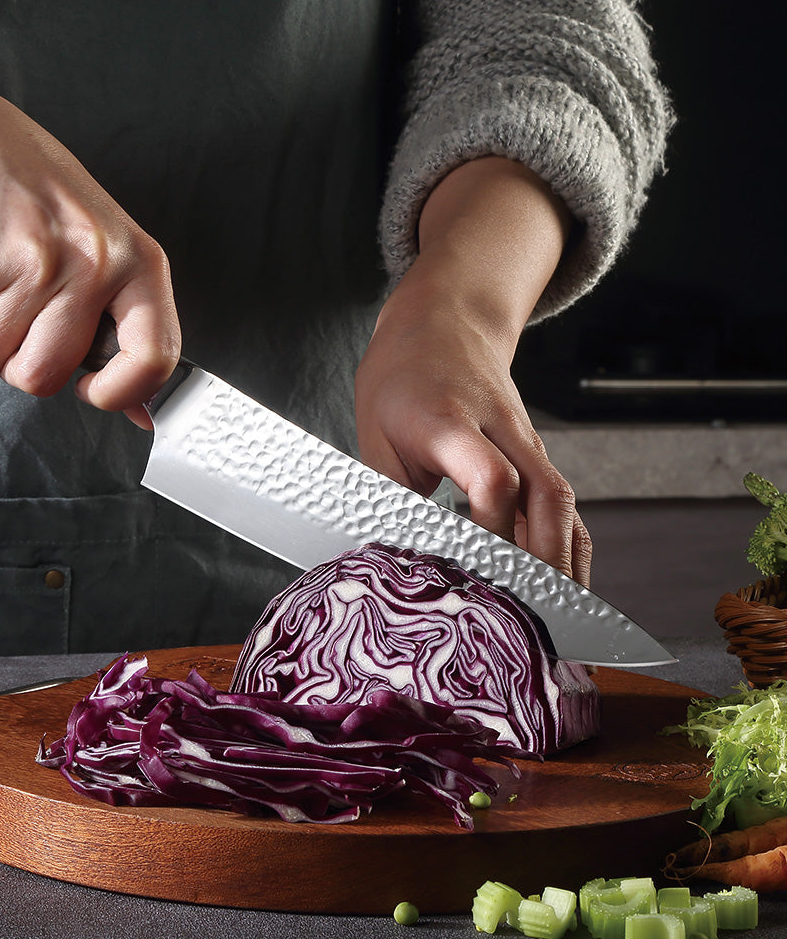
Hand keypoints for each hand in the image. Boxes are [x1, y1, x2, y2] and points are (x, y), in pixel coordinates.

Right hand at [0, 73, 179, 425]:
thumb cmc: (43, 200)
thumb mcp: (107, 248)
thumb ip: (126, 326)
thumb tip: (142, 415)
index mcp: (140, 264)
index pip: (153, 358)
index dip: (120, 393)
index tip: (92, 388)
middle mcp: (94, 263)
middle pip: (46, 375)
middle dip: (19, 364)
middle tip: (18, 324)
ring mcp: (34, 261)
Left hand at [355, 158, 591, 584]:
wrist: (444, 322)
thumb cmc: (400, 379)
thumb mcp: (375, 431)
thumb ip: (386, 495)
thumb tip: (388, 562)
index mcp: (450, 420)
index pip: (490, 476)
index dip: (492, 527)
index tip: (479, 571)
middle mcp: (500, 429)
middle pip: (546, 493)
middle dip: (546, 560)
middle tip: (538, 617)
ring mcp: (525, 440)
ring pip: (562, 501)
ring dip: (565, 561)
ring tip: (562, 620)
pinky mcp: (533, 454)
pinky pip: (560, 503)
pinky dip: (567, 545)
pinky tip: (565, 587)